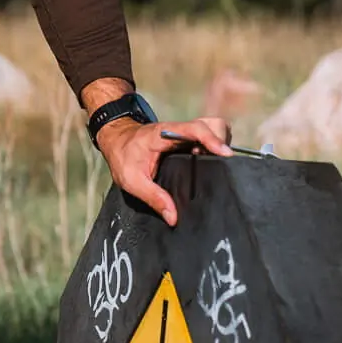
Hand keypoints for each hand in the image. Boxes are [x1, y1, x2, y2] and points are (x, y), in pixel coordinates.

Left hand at [95, 115, 231, 225]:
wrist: (115, 141)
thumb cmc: (122, 156)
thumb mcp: (132, 180)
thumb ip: (153, 198)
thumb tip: (173, 217)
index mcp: (165, 134)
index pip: (195, 129)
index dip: (212, 139)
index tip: (225, 154)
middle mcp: (178, 130)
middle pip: (212, 125)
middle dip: (221, 141)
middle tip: (216, 163)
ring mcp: (184, 133)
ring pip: (213, 128)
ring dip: (219, 143)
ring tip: (212, 164)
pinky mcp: (187, 138)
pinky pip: (208, 137)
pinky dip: (214, 146)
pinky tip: (207, 163)